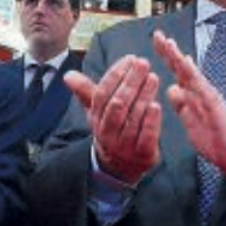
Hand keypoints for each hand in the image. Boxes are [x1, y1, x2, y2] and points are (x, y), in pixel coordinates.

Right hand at [65, 55, 161, 184]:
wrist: (119, 167)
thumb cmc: (111, 129)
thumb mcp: (97, 112)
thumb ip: (86, 91)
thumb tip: (68, 75)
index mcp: (96, 119)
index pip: (102, 94)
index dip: (115, 75)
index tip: (129, 59)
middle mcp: (107, 132)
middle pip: (117, 104)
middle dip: (130, 82)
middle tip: (143, 64)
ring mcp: (124, 145)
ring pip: (132, 118)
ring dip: (143, 96)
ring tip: (153, 78)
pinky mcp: (142, 154)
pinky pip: (146, 137)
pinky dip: (151, 121)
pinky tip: (157, 105)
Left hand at [152, 31, 225, 176]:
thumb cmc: (214, 138)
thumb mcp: (190, 120)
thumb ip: (181, 103)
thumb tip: (172, 88)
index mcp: (193, 94)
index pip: (178, 71)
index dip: (167, 56)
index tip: (156, 40)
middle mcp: (201, 91)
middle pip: (183, 67)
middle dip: (169, 50)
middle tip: (157, 34)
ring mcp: (209, 97)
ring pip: (192, 73)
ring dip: (179, 58)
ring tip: (169, 44)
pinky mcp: (215, 106)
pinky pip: (202, 88)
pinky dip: (194, 75)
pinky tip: (186, 64)